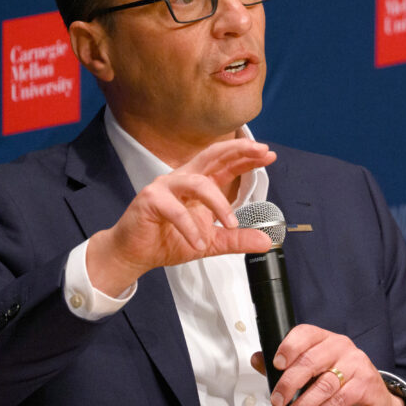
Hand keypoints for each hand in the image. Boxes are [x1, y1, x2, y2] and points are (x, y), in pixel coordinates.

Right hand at [87, 139, 276, 294]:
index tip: (269, 154)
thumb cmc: (168, 240)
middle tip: (260, 152)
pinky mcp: (151, 200)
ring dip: (218, 204)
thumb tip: (266, 241)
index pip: (226, 164)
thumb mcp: (211, 242)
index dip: (247, 156)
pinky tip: (199, 243)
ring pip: (198, 183)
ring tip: (230, 224)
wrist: (135, 254)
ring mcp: (166, 186)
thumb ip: (237, 239)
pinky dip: (190, 228)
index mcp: (199, 183)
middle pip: (212, 156)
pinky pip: (175, 210)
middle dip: (238, 151)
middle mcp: (183, 178)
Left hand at [256, 324, 405, 405]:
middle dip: (289, 383)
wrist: (373, 398)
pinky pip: (338, 399)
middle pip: (310, 360)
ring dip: (303, 404)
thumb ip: (286, 366)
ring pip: (323, 384)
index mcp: (325, 339)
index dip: (288, 347)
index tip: (276, 364)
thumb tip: (258, 359)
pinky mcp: (365, 383)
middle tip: (278, 399)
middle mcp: (341, 346)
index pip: (305, 333)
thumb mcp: (313, 372)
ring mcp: (355, 363)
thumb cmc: (341, 382)